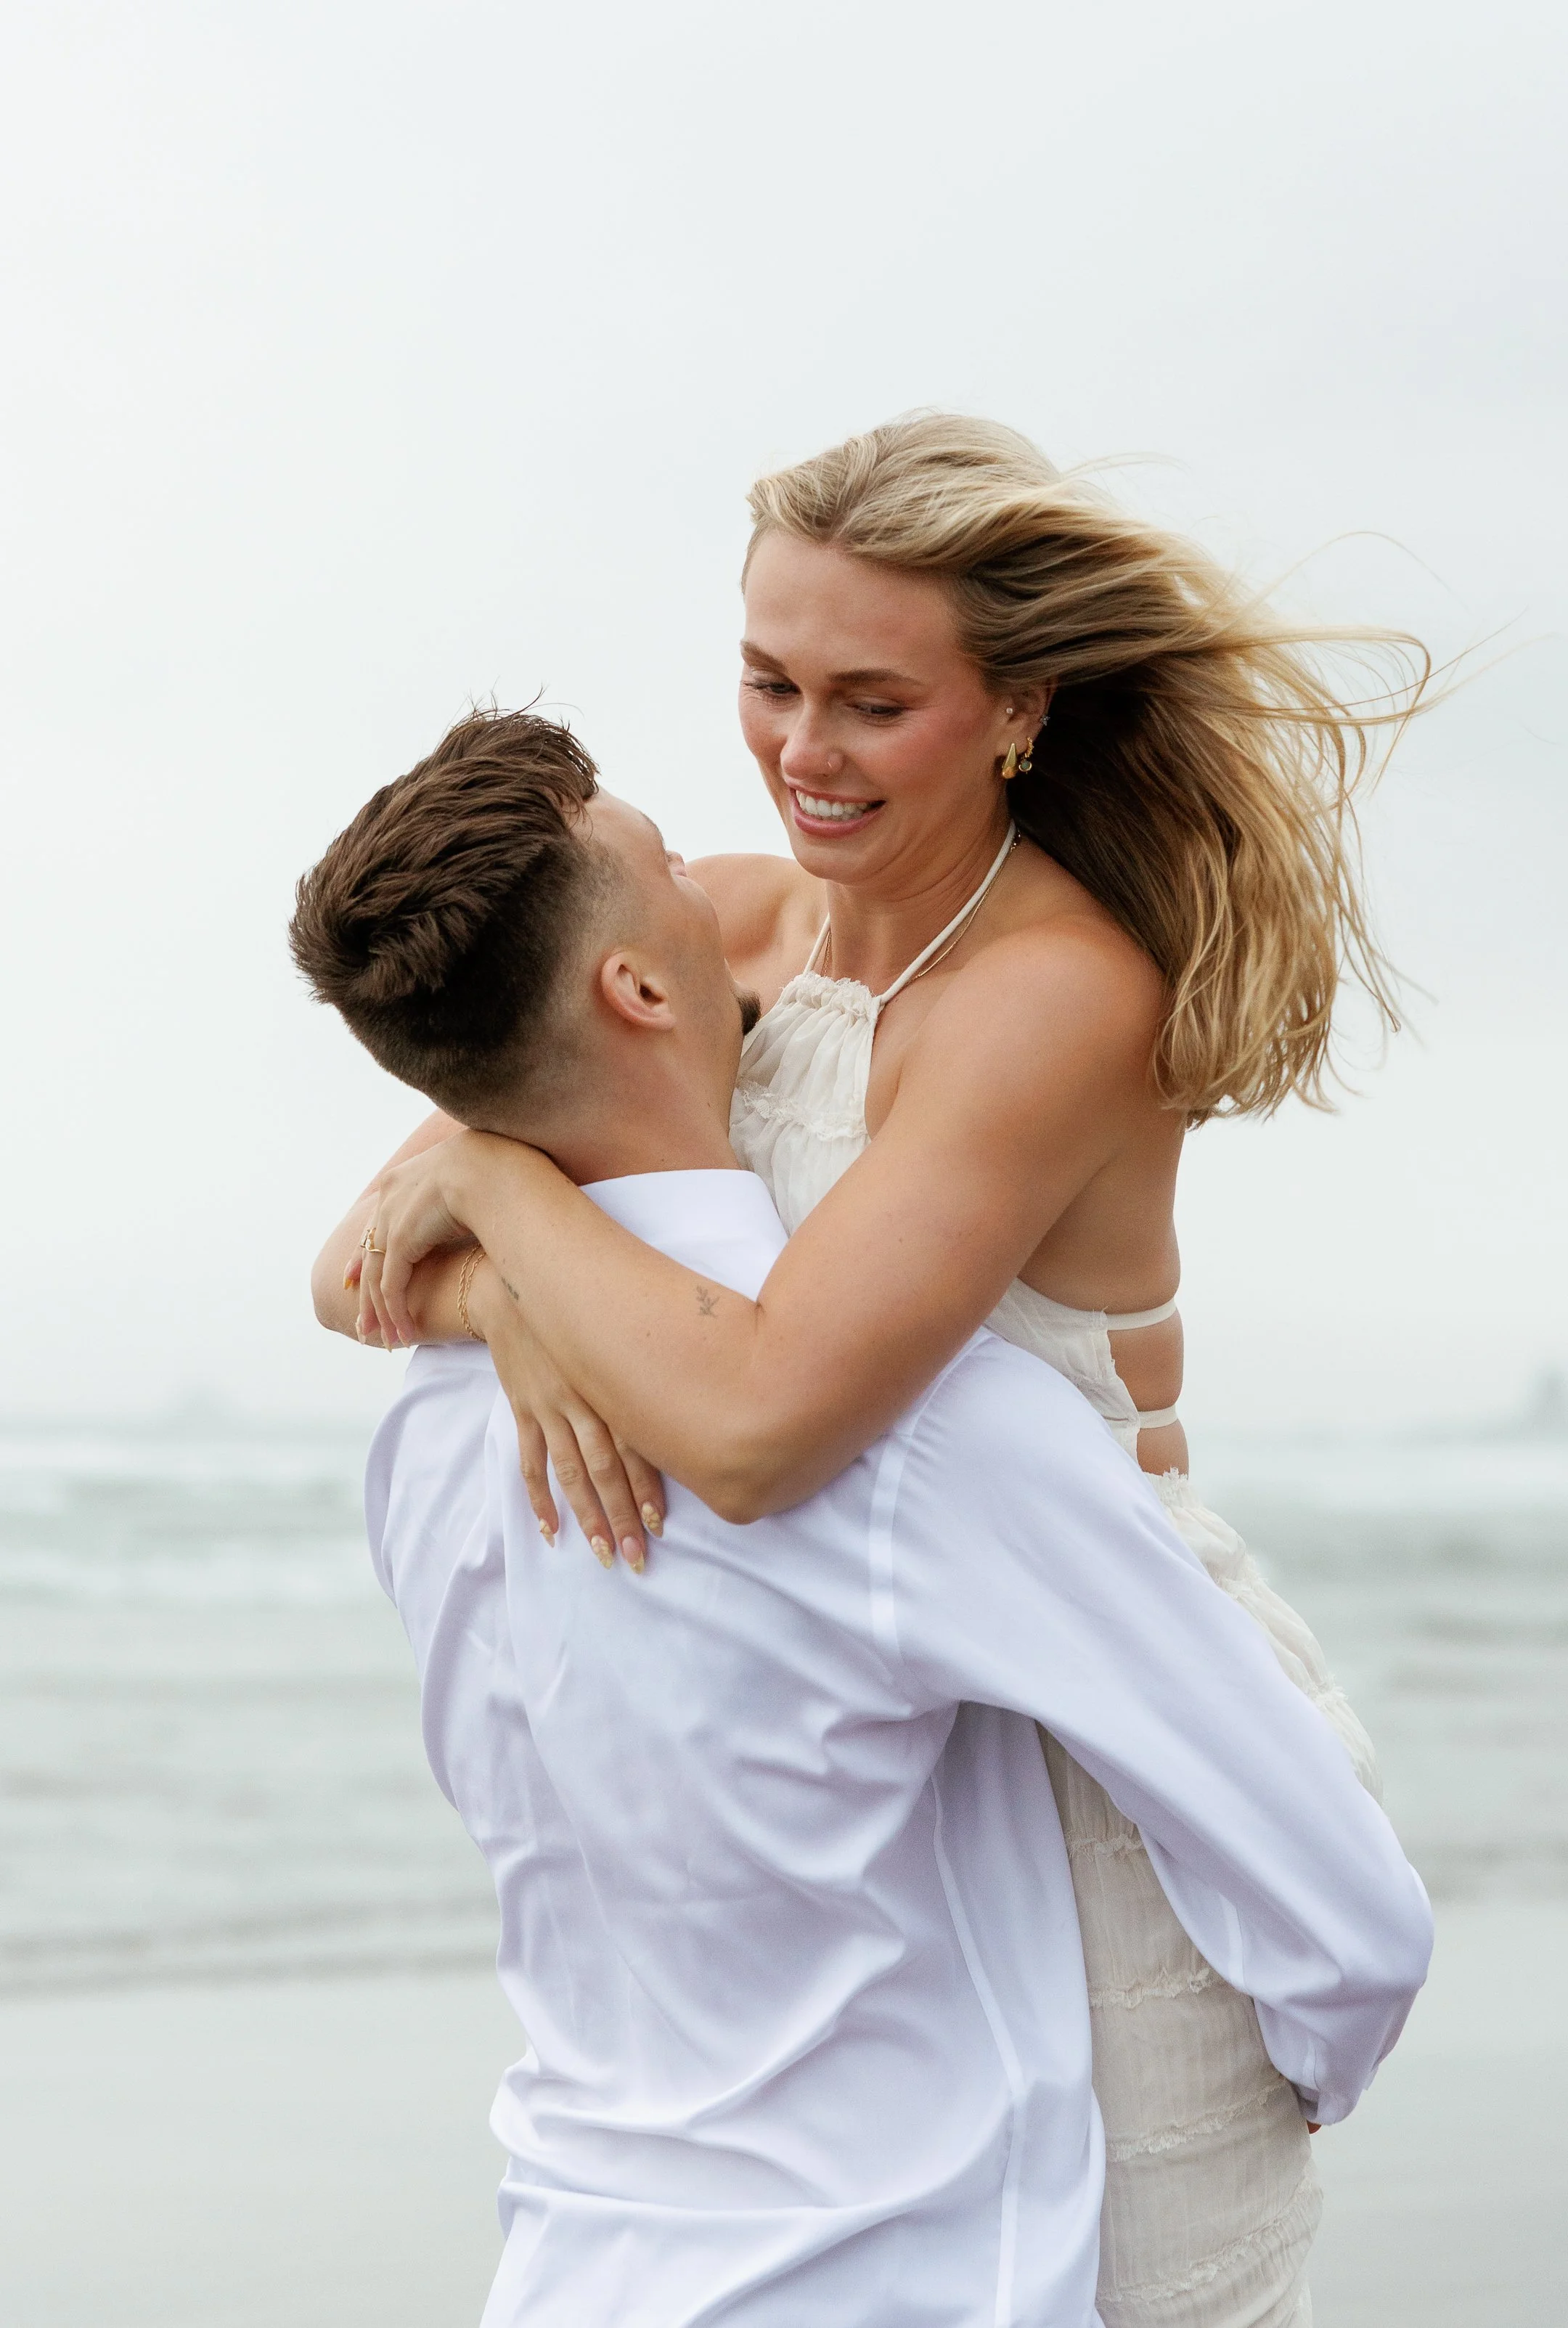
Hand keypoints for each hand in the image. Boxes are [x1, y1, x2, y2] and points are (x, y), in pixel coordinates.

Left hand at [358, 1138, 481, 1346]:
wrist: (493, 1169)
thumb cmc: (497, 1174)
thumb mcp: (466, 1184)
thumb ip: (456, 1200)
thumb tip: (475, 1210)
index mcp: (401, 1179)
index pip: (374, 1223)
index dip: (362, 1254)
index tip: (352, 1278)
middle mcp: (388, 1198)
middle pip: (368, 1253)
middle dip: (366, 1292)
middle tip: (365, 1322)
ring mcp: (391, 1219)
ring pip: (377, 1276)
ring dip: (383, 1312)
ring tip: (390, 1339)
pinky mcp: (400, 1240)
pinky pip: (392, 1286)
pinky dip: (397, 1312)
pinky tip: (405, 1332)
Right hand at [469, 1261, 664, 1570]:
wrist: (522, 1288)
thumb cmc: (590, 1312)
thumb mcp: (627, 1333)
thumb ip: (656, 1371)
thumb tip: (705, 1400)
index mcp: (613, 1385)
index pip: (634, 1447)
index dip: (647, 1488)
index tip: (661, 1526)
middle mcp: (583, 1401)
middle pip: (604, 1470)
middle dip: (621, 1516)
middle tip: (636, 1557)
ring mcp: (550, 1408)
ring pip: (569, 1472)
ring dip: (585, 1515)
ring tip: (601, 1552)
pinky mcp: (524, 1408)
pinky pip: (531, 1460)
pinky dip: (539, 1497)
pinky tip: (551, 1529)